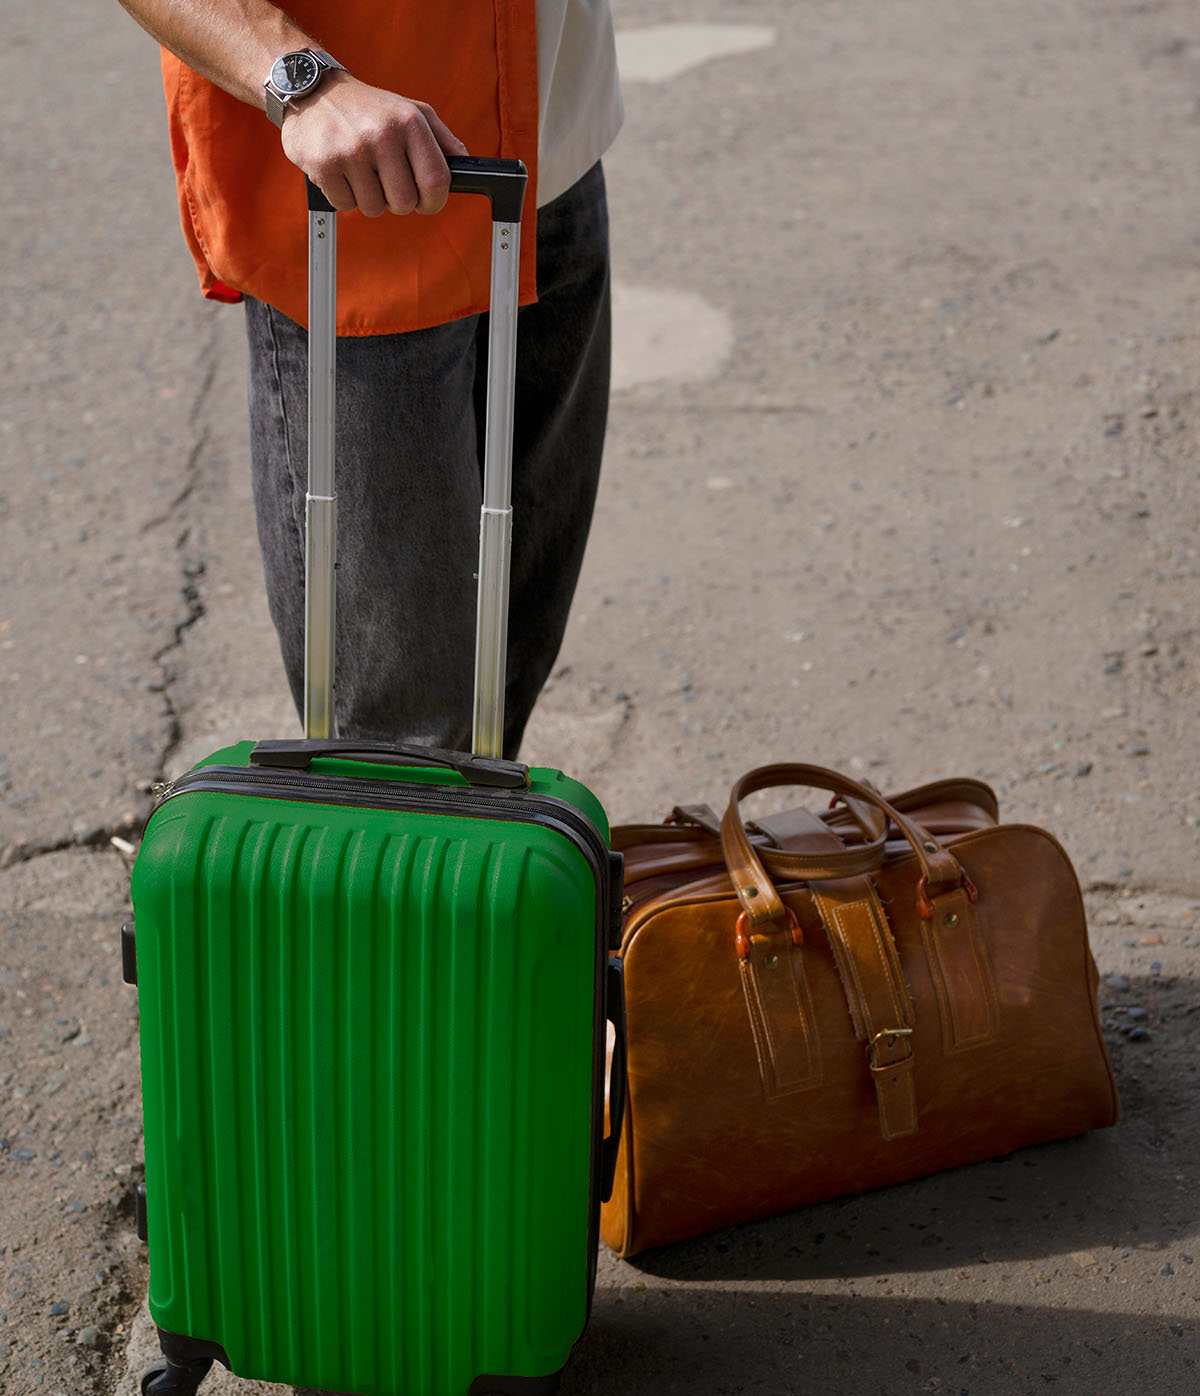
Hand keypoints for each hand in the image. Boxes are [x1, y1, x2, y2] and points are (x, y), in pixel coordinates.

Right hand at [281, 71, 468, 216]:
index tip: (426, 202)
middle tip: (384, 180)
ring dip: (368, 198)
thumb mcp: (411, 112)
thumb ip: (442, 140)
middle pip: (404, 204)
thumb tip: (465, 165)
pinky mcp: (324, 165)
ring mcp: (352, 151)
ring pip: (373, 209)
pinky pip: (345, 206)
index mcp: (410, 123)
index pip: (436, 183)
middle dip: (396, 200)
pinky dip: (344, 195)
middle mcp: (382, 135)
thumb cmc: (369, 109)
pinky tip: (340, 171)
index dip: (434, 202)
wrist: (313, 89)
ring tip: (359, 171)